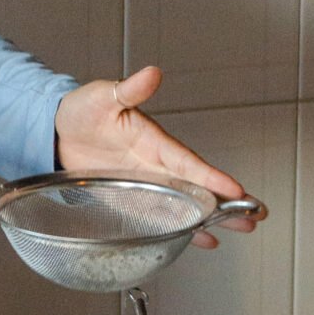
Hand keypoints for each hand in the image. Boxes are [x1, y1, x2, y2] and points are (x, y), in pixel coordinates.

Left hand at [54, 66, 262, 247]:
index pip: (186, 161)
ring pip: (186, 204)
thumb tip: (150, 74)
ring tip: (243, 229)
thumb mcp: (101, 97)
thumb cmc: (82, 111)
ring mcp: (145, 184)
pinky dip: (183, 229)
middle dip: (227, 201)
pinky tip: (204, 241)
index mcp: (152, 141)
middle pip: (197, 186)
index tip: (235, 190)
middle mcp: (155, 164)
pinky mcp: (130, 199)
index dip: (210, 176)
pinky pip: (160, 217)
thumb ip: (127, 90)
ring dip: (213, 217)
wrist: (57, 132)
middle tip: (256, 215)